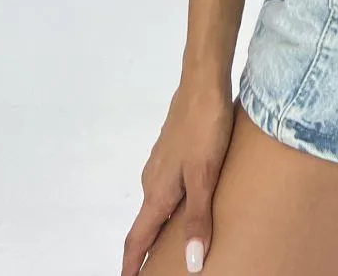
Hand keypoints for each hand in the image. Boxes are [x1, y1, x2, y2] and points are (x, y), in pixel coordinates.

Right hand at [120, 76, 234, 274]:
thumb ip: (198, 218)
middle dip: (148, 250)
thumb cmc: (205, 127)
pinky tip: (192, 200)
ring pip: (158, 203)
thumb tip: (192, 263)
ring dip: (162, 225)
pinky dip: (174, 202)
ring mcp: (162, 162)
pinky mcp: (173, 149)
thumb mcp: (205, 176)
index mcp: (157, 193)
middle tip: (158, 268)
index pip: (137, 239)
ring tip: (177, 241)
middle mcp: (153, 180)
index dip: (132, 266)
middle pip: (146, 224)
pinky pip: (168, 185)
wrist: (204, 81)